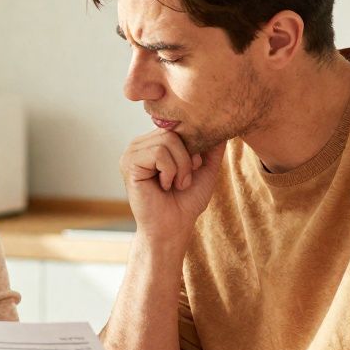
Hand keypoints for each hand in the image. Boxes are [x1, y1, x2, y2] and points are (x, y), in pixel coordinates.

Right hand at [120, 131, 225, 250]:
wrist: (172, 228)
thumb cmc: (186, 201)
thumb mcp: (206, 168)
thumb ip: (212, 146)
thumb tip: (221, 122)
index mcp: (154, 142)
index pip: (177, 126)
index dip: (192, 147)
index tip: (194, 168)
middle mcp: (140, 144)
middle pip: (173, 132)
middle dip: (187, 158)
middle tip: (183, 181)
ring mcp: (132, 152)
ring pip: (167, 141)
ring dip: (180, 167)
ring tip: (175, 184)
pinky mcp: (128, 163)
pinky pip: (159, 154)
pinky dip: (169, 172)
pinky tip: (163, 186)